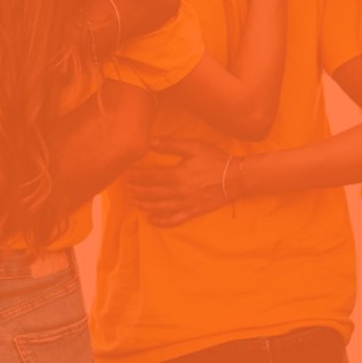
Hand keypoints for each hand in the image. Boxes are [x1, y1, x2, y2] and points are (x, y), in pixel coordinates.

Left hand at [122, 138, 237, 226]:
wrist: (235, 178)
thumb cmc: (214, 159)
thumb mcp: (193, 146)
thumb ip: (170, 144)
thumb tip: (149, 141)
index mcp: (176, 175)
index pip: (149, 176)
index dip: (135, 175)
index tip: (126, 174)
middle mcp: (177, 192)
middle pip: (150, 192)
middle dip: (136, 189)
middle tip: (125, 187)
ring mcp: (185, 204)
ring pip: (158, 207)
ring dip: (144, 204)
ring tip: (134, 201)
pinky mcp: (192, 212)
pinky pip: (173, 220)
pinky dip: (161, 221)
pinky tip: (151, 219)